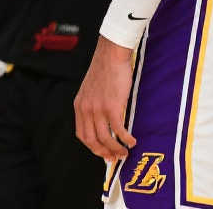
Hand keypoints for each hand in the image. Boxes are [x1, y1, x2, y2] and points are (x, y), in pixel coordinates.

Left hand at [74, 35, 136, 161]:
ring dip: (116, 149)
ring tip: (126, 152)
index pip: (82, 135)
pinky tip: (132, 141)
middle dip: (104, 152)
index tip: (104, 153)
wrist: (110, 55)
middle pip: (92, 140)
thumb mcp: (91, 90)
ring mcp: (98, 108)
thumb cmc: (104, 70)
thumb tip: (102, 122)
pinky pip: (119, 130)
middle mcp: (86, 109)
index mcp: (79, 106)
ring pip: (105, 138)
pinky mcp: (111, 106)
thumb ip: (92, 106)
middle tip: (116, 158)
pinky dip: (126, 139)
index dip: (93, 148)